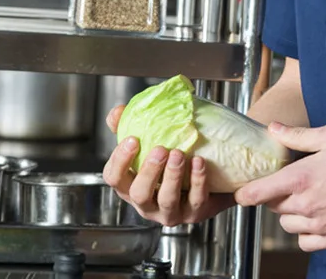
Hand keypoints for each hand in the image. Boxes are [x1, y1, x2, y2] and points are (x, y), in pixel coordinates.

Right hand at [102, 104, 233, 225]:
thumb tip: (117, 112)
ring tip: (179, 154)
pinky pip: (195, 200)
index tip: (132, 139)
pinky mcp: (194, 212)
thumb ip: (129, 127)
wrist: (210, 178)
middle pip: (139, 194)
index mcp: (132, 185)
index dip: (120, 161)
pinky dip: (197, 181)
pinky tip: (199, 162)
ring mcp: (170, 211)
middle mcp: (147, 203)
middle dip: (148, 172)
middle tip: (160, 150)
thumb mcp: (148, 144)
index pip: (115, 179)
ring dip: (172, 177)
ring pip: (167, 200)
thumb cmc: (171, 161)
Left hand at [236, 122, 325, 251]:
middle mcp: (307, 205)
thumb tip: (274, 128)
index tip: (242, 190)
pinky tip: (317, 217)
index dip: (246, 192)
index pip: (258, 192)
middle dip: (275, 195)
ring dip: (290, 213)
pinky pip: (306, 242)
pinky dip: (306, 232)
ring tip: (306, 198)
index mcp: (302, 177)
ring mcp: (321, 225)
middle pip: (273, 207)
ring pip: (288, 226)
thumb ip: (299, 135)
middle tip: (288, 182)